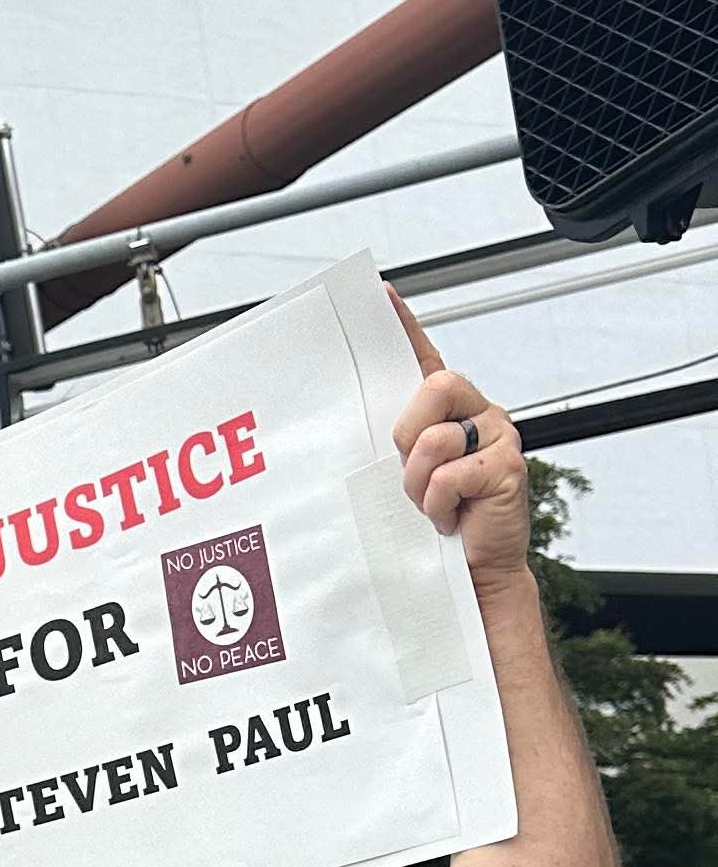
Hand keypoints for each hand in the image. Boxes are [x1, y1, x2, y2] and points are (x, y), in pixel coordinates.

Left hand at [388, 292, 527, 592]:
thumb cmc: (436, 522)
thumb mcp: (406, 475)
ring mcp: (497, 438)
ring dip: (419, 481)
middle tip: (410, 474)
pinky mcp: (508, 468)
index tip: (382, 294)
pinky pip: (451, 474)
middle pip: (433, 388)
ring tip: (429, 504)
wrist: (470, 573)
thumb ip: (396, 443)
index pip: (425, 358)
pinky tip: (449, 518)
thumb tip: (359, 425)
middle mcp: (476, 414)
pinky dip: (439, 504)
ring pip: (435, 438)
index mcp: (448, 411)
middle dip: (407, 435)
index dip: (406, 325)